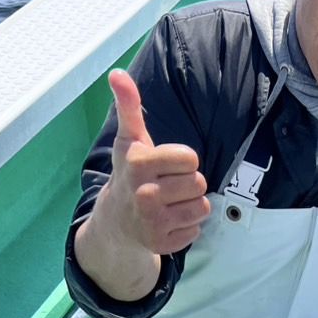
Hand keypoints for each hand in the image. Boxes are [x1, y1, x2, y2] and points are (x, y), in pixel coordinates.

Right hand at [74, 70, 209, 300]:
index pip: (191, 159)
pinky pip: (196, 230)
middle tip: (168, 187)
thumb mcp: (130, 139)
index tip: (165, 165)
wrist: (115, 220)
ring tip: (170, 203)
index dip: (183, 161)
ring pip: (202, 208)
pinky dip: (186, 227)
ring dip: (191, 205)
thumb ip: (129, 105)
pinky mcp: (161, 244)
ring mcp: (152, 222)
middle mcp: (143, 194)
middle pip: (199, 183)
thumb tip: (117, 73)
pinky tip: (168, 221)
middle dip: (188, 184)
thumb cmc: (130, 172)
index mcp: (139, 165)